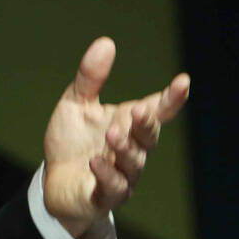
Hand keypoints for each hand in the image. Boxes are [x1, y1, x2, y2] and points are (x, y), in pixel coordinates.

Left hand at [43, 37, 189, 238]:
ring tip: (112, 134)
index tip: (183, 81)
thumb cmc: (72, 141)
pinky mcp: (104, 195)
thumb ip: (90, 78)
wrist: (55, 181)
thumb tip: (106, 42)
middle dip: (147, 124)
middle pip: (149, 137)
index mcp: (128, 124)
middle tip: (139, 111)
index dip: (172, 98)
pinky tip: (95, 162)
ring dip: (124, 147)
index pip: (157, 110)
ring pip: (133, 162)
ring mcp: (122, 174)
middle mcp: (132, 149)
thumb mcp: (75, 104)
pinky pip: (113, 186)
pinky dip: (106, 173)